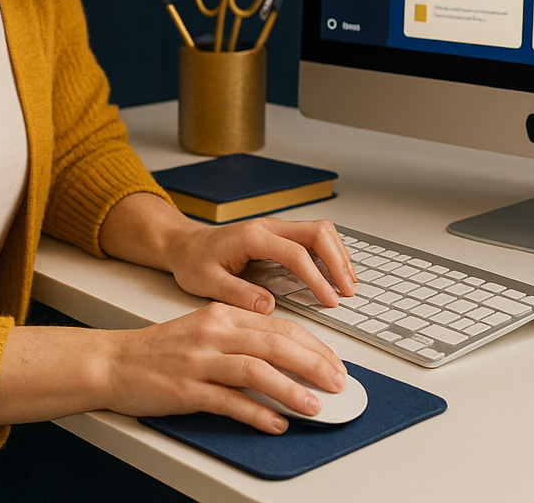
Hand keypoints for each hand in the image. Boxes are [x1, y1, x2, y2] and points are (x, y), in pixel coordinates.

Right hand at [104, 302, 346, 432]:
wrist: (112, 361)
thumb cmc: (160, 349)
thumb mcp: (205, 328)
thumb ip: (242, 336)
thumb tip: (287, 355)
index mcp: (222, 315)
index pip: (280, 327)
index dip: (314, 346)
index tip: (334, 363)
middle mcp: (214, 333)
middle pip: (276, 345)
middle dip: (314, 365)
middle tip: (338, 384)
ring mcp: (199, 361)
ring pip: (257, 371)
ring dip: (291, 390)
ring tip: (314, 406)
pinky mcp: (185, 390)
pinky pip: (229, 402)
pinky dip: (257, 414)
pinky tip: (275, 423)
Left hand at [168, 217, 356, 313]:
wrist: (185, 244)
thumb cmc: (194, 261)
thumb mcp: (207, 282)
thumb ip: (238, 294)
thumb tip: (269, 306)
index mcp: (252, 237)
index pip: (295, 253)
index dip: (316, 277)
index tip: (328, 299)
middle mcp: (269, 227)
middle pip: (318, 232)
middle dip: (338, 261)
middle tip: (347, 291)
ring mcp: (277, 228)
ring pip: (321, 230)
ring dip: (339, 255)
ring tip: (348, 284)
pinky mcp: (281, 235)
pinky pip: (315, 236)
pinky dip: (331, 253)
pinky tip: (336, 273)